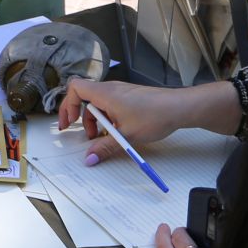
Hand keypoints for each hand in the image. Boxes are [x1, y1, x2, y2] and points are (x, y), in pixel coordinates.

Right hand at [58, 78, 186, 163]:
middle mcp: (110, 89)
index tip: (70, 123)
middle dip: (81, 118)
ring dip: (96, 120)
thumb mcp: (127, 135)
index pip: (75, 88)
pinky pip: (110, 104)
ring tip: (104, 137)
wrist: (179, 107)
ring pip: (98, 103)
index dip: (67, 105)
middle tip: (86, 136)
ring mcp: (121, 92)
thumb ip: (105, 147)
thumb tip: (89, 159)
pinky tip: (117, 131)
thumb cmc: (153, 116)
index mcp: (105, 93)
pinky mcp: (129, 97)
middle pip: (85, 97)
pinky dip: (107, 118)